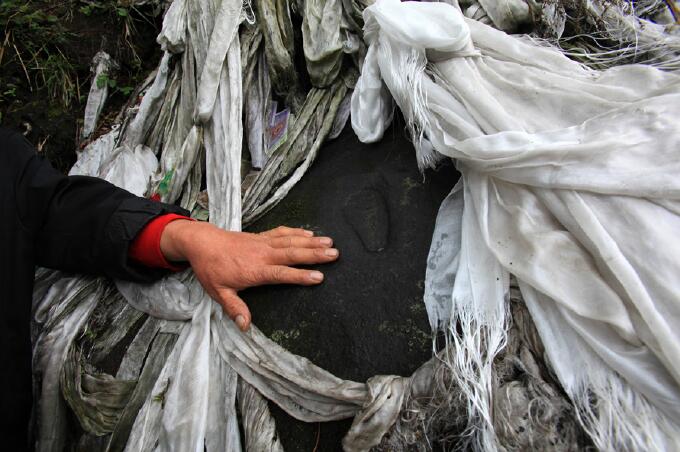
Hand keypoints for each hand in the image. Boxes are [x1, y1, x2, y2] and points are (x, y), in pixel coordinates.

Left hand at [160, 222, 338, 330]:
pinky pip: (282, 232)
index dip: (301, 276)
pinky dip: (297, 232)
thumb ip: (234, 308)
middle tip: (335, 254)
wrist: (202, 242)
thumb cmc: (210, 269)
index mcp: (256, 270)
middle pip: (293, 254)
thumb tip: (245, 327)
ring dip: (312, 242)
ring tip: (330, 242)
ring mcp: (263, 243)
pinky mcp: (261, 236)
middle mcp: (263, 255)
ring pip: (291, 241)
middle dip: (315, 254)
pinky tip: (310, 233)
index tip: (319, 276)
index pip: (282, 274)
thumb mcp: (218, 292)